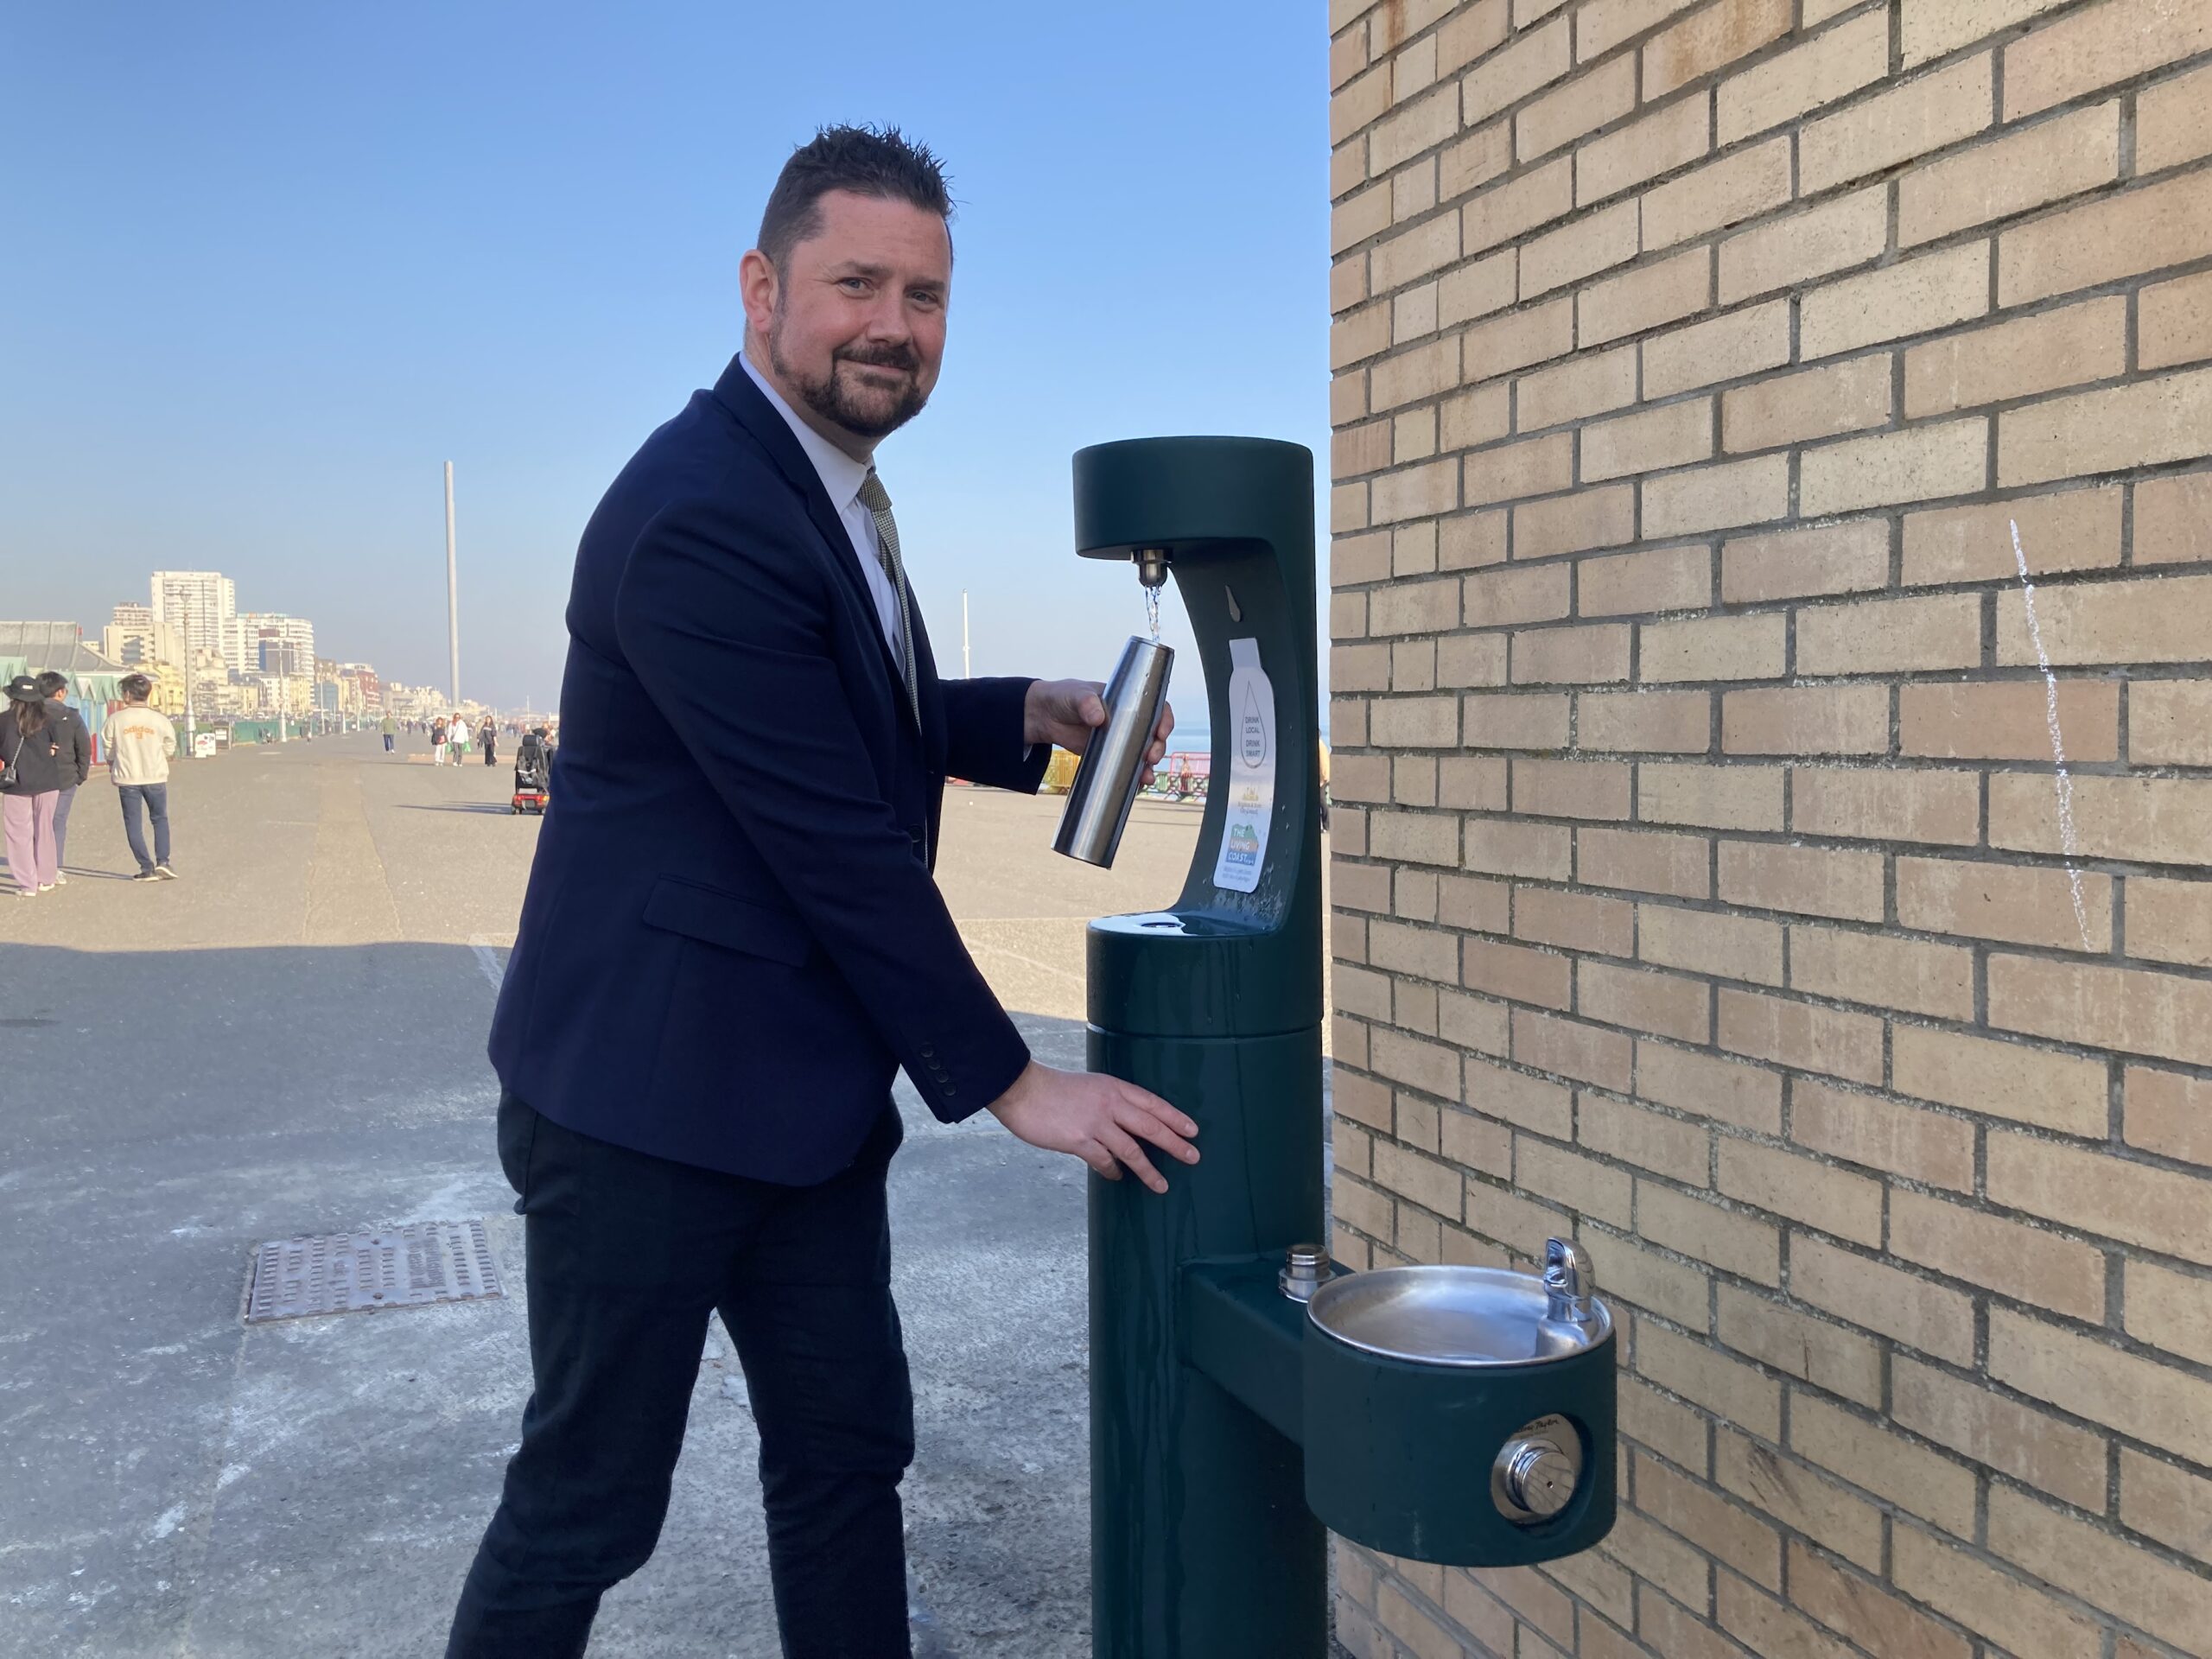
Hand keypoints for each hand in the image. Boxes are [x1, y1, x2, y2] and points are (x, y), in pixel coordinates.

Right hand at [986, 1061, 1198, 1193]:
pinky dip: (1113, 1171)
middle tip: (1193, 1156)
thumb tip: (1123, 1124)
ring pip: (1132, 1150)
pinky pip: (1104, 1160)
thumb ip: (1108, 1102)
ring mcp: (1095, 1123)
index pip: (1152, 1103)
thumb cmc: (1053, 1088)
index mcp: (1113, 1087)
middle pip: (1150, 1126)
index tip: (1192, 1130)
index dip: (1174, 1117)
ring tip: (1162, 1185)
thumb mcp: (1089, 1087)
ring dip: (1149, 1169)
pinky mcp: (1079, 1140)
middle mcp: (1109, 1103)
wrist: (1022, 1089)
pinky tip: (1118, 1177)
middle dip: (1174, 1143)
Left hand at [1023, 678, 1175, 784]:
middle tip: (1150, 757)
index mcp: (1127, 702)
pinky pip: (1126, 766)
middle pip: (1154, 735)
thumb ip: (1086, 703)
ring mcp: (1119, 739)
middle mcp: (1128, 721)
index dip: (1164, 720)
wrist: (1045, 716)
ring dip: (1149, 766)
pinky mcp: (1108, 755)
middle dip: (1158, 747)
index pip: (1155, 709)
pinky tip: (1137, 785)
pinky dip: (1133, 776)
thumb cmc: (1064, 697)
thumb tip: (1099, 718)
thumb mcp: (1076, 695)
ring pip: (1143, 753)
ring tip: (1146, 778)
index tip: (1161, 732)